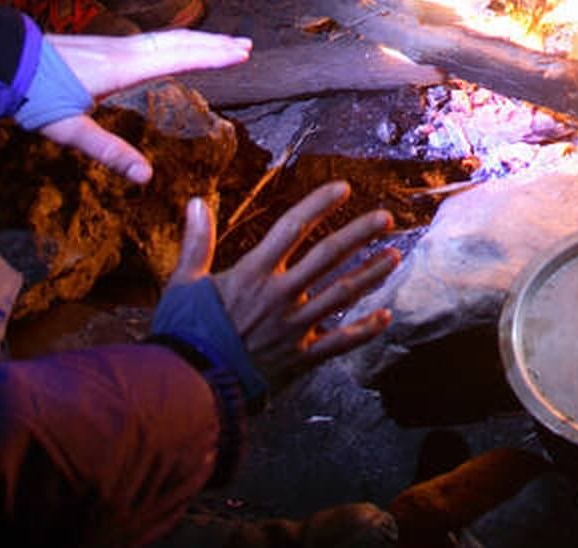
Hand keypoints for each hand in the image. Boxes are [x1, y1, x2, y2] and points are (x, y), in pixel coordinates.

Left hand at [28, 29, 252, 183]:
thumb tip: (145, 176)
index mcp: (122, 68)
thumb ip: (109, 151)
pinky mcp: (102, 45)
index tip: (242, 54)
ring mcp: (112, 44)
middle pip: (178, 42)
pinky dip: (175, 41)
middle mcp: (123, 50)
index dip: (212, 57)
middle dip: (213, 44)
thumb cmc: (34, 94)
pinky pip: (151, 39)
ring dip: (196, 39)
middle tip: (245, 46)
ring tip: (220, 43)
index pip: (178, 57)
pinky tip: (173, 47)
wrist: (0, 61)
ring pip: (165, 37)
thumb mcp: (68, 129)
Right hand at [192, 182, 399, 389]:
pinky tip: (385, 316)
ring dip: (370, 274)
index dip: (319, 204)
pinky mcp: (300, 357)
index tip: (343, 188)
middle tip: (386, 217)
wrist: (190, 388)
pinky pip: (339, 342)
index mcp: (253, 273)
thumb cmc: (184, 334)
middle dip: (359, 233)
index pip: (292, 227)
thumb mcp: (183, 283)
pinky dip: (364, 330)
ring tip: (394, 256)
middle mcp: (280, 295)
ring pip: (341, 294)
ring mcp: (294, 327)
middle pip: (328, 256)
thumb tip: (197, 201)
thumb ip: (196, 242)